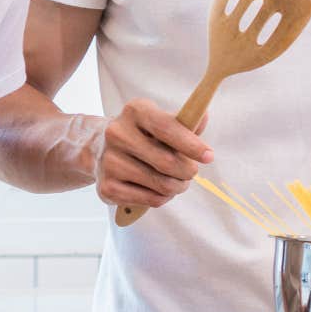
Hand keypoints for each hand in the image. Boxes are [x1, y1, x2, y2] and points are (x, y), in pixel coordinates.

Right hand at [92, 100, 211, 208]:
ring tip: (177, 182)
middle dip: (188, 171)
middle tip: (191, 172)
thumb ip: (185, 122)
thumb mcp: (162, 122)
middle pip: (167, 161)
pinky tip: (159, 189)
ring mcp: (109, 161)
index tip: (209, 156)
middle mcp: (117, 134)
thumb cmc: (143, 136)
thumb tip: (202, 117)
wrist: (101, 151)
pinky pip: (151, 200)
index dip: (191, 144)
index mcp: (135, 111)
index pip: (166, 127)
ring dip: (178, 186)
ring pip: (162, 184)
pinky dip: (163, 198)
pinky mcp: (108, 187)